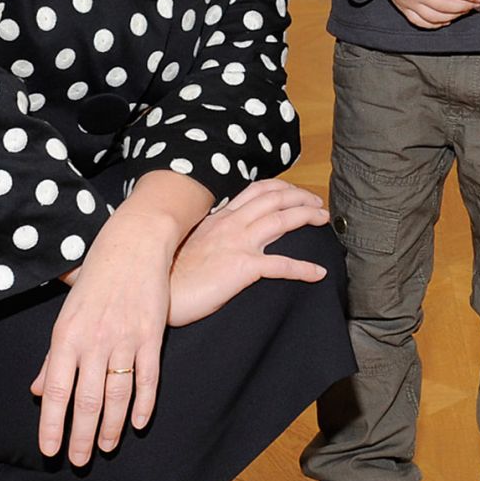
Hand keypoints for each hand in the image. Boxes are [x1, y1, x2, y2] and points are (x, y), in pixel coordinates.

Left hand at [30, 207, 175, 465]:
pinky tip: (139, 423)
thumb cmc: (95, 279)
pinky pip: (148, 377)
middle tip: (80, 461)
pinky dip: (144, 403)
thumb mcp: (66, 315)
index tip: (51, 451)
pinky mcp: (152, 334)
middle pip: (87, 400)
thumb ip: (54, 358)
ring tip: (105, 448)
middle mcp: (95, 341)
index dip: (53, 425)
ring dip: (111, 426)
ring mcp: (126, 338)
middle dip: (81, 436)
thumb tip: (40, 393)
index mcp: (66, 336)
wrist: (134, 244)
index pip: (57, 391)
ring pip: (117, 395)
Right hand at [167, 178, 330, 326]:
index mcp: (219, 218)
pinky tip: (318, 273)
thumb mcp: (191, 243)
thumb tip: (224, 237)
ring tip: (323, 219)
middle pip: (275, 198)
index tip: (294, 192)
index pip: (256, 191)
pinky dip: (304, 268)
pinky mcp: (243, 267)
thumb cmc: (168, 275)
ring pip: (283, 219)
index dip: (280, 188)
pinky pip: (282, 265)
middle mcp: (231, 224)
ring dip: (308, 215)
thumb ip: (211, 234)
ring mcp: (238, 243)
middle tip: (317, 202)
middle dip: (301, 196)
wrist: (156, 292)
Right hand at [370, 0, 479, 28]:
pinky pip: (421, 22)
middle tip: (475, 3)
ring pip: (436, 17)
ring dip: (453, 16)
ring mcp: (408, 3)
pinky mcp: (403, 8)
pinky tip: (445, 20)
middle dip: (465, 6)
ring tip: (463, 10)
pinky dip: (436, 24)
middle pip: (446, 6)